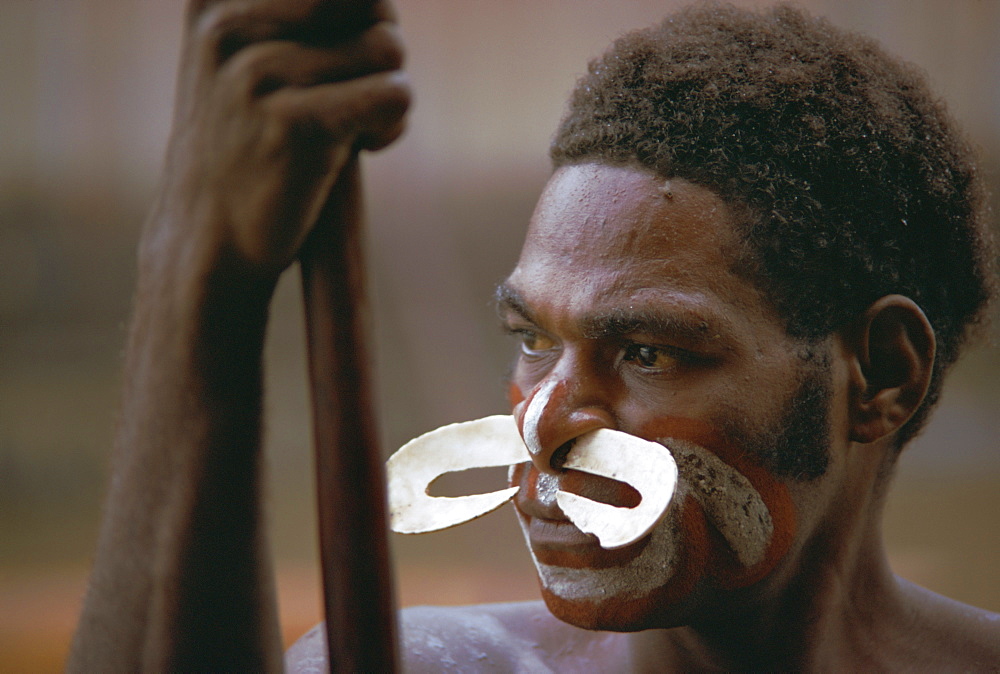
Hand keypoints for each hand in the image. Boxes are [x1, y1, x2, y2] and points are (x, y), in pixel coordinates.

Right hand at [148, 0, 409, 280]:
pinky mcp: (293, 125)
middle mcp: (229, 25)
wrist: (206, 238)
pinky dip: (392, 125)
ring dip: (389, 93)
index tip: (336, 61)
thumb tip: (384, 6)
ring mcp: (256, 74)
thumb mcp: (249, 56)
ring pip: (389, 49)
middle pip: (372, 4)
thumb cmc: (248, 143)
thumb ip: (304, 18)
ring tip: (354, 127)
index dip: (360, 18)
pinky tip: (363, 147)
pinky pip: (394, 94)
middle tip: (354, 94)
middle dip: (381, 51)